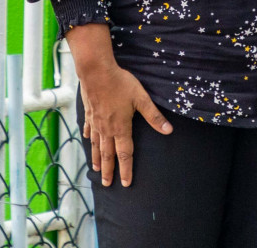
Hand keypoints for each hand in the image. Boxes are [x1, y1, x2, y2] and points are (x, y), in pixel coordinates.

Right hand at [78, 61, 172, 186]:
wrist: (96, 71)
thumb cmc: (120, 83)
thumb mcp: (141, 98)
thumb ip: (154, 116)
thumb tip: (169, 131)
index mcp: (121, 127)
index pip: (125, 154)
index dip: (126, 169)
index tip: (125, 183)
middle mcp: (107, 129)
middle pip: (108, 154)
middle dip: (109, 170)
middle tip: (107, 184)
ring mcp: (95, 122)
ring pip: (96, 145)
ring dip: (97, 159)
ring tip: (97, 170)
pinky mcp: (89, 113)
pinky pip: (88, 130)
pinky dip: (89, 138)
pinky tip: (87, 140)